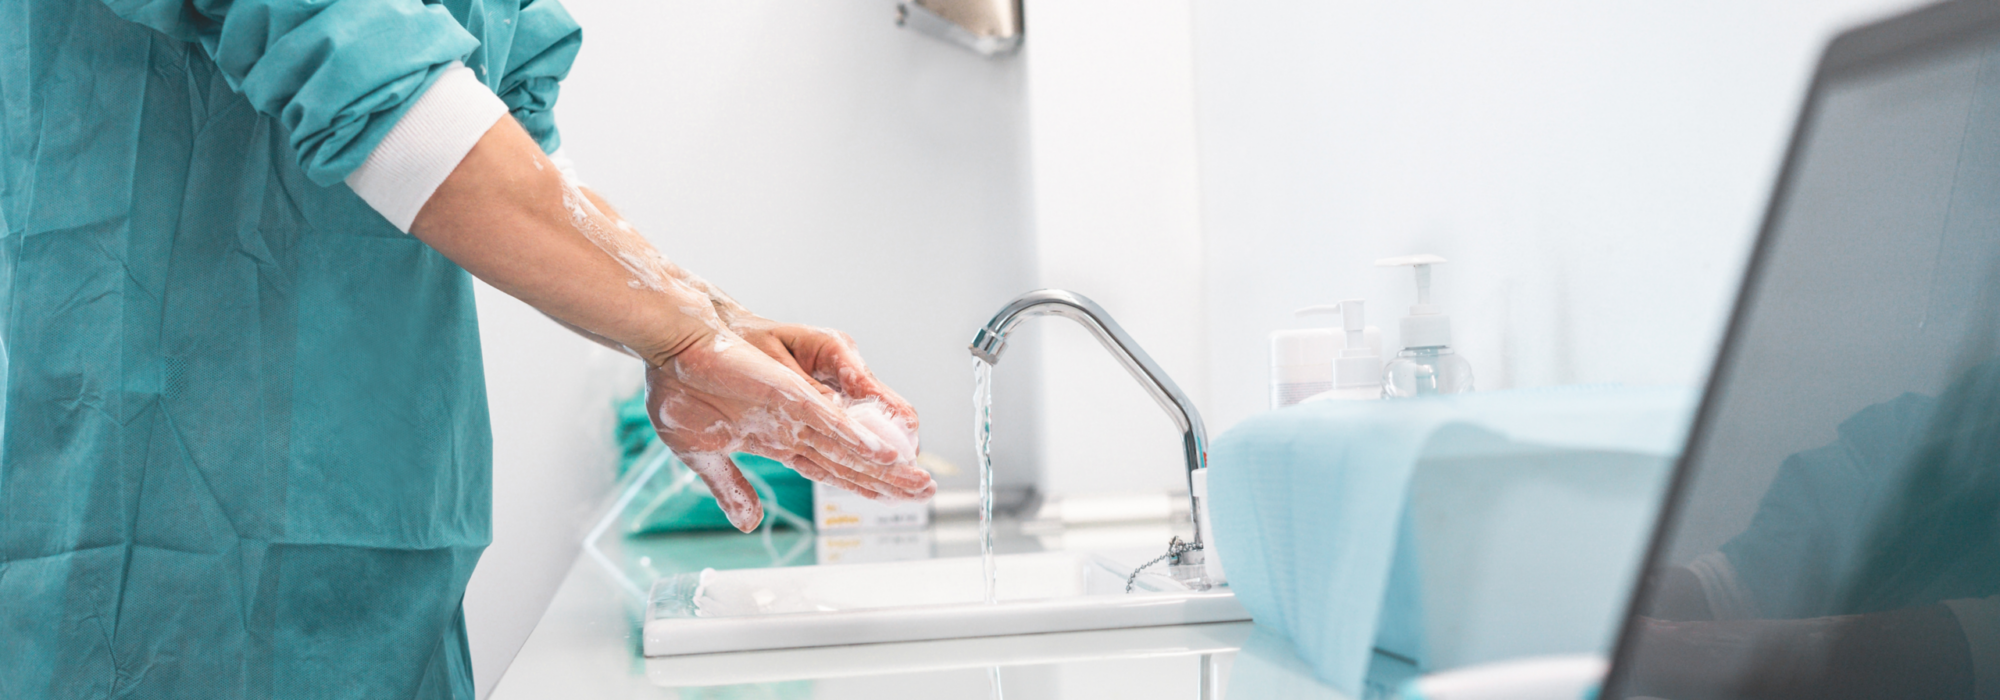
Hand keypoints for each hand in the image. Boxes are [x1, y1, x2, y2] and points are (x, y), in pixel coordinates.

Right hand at [646, 331, 936, 531]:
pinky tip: (883, 452)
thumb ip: (731, 487)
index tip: (894, 500)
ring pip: (850, 440)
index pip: (832, 467)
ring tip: (918, 478)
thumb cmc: (682, 386)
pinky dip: (855, 435)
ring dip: (885, 461)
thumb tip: (749, 523)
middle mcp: (795, 421)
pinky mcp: (787, 391)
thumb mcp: (702, 452)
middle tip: (925, 491)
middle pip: (852, 457)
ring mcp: (795, 406)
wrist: (668, 344)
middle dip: (889, 478)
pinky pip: (828, 417)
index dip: (864, 485)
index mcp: (778, 436)